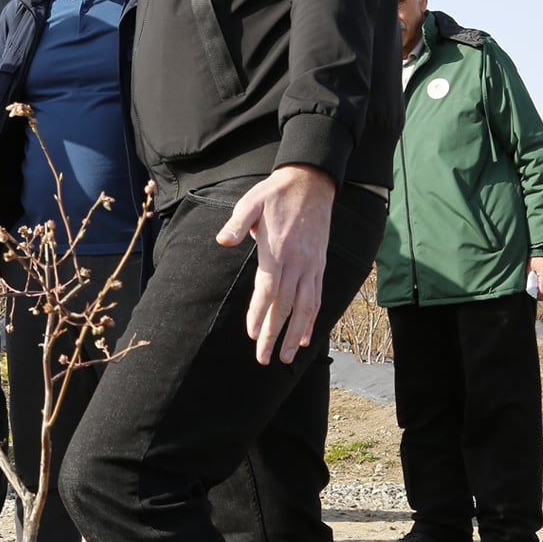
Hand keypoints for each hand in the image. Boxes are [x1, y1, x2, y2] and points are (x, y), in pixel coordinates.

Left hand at [215, 165, 336, 365]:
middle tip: (264, 359)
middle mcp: (297, 263)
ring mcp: (311, 266)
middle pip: (285, 305)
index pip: (268, 290)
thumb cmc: (275, 194)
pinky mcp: (320, 265)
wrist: (311, 183)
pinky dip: (313, 319)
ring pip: (305, 307)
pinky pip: (318, 297)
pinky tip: (306, 336)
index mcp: (277, 251)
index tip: (253, 335)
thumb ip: (237, 223)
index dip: (260, 314)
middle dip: (274, 334)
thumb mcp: (251, 202)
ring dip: (296, 334)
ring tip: (287, 358)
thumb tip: (222, 240)